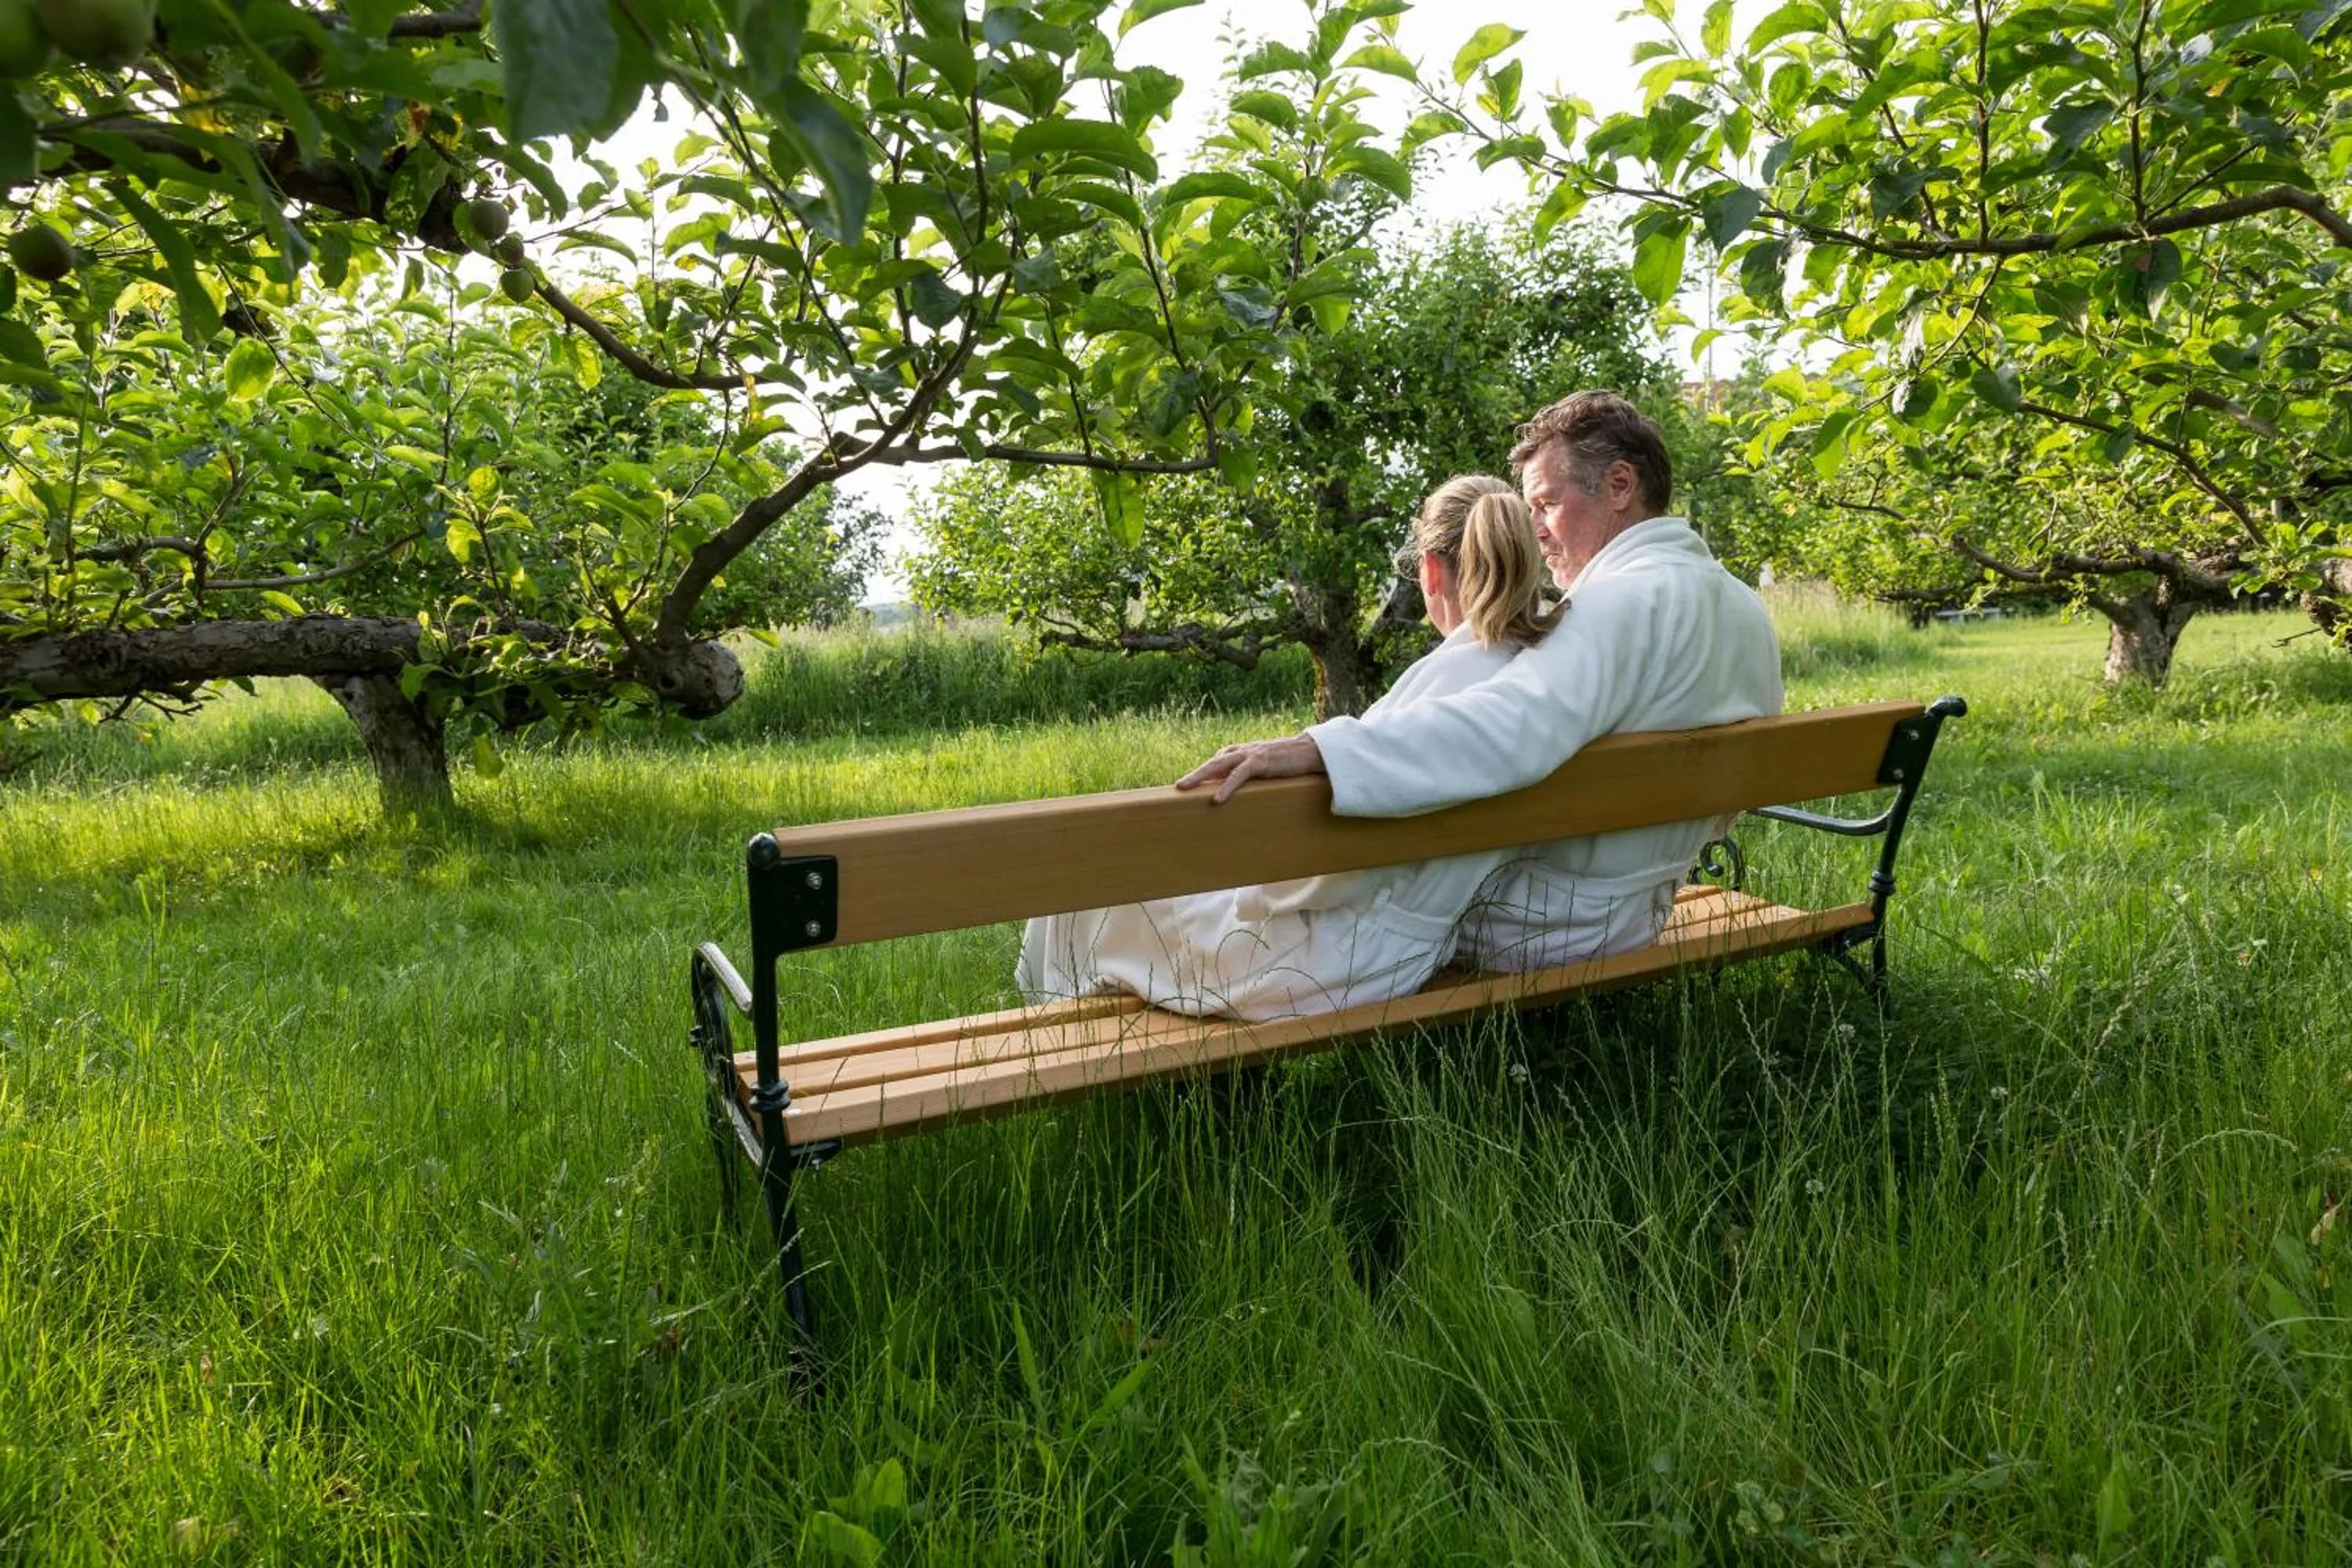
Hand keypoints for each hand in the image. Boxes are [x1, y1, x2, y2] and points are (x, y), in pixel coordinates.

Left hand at [1175, 733, 1326, 804]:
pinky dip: (1226, 786)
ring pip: (1218, 765)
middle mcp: (1242, 751)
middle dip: (1193, 774)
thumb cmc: (1289, 761)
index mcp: (1242, 752)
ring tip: (1183, 788)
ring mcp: (1250, 755)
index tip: (1187, 786)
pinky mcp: (1261, 762)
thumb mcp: (1265, 767)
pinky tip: (1216, 799)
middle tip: (1177, 787)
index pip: (1216, 762)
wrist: (1312, 751)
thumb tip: (1235, 789)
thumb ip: (1249, 774)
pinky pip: (1239, 775)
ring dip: (1199, 776)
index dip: (1202, 774)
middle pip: (1211, 763)